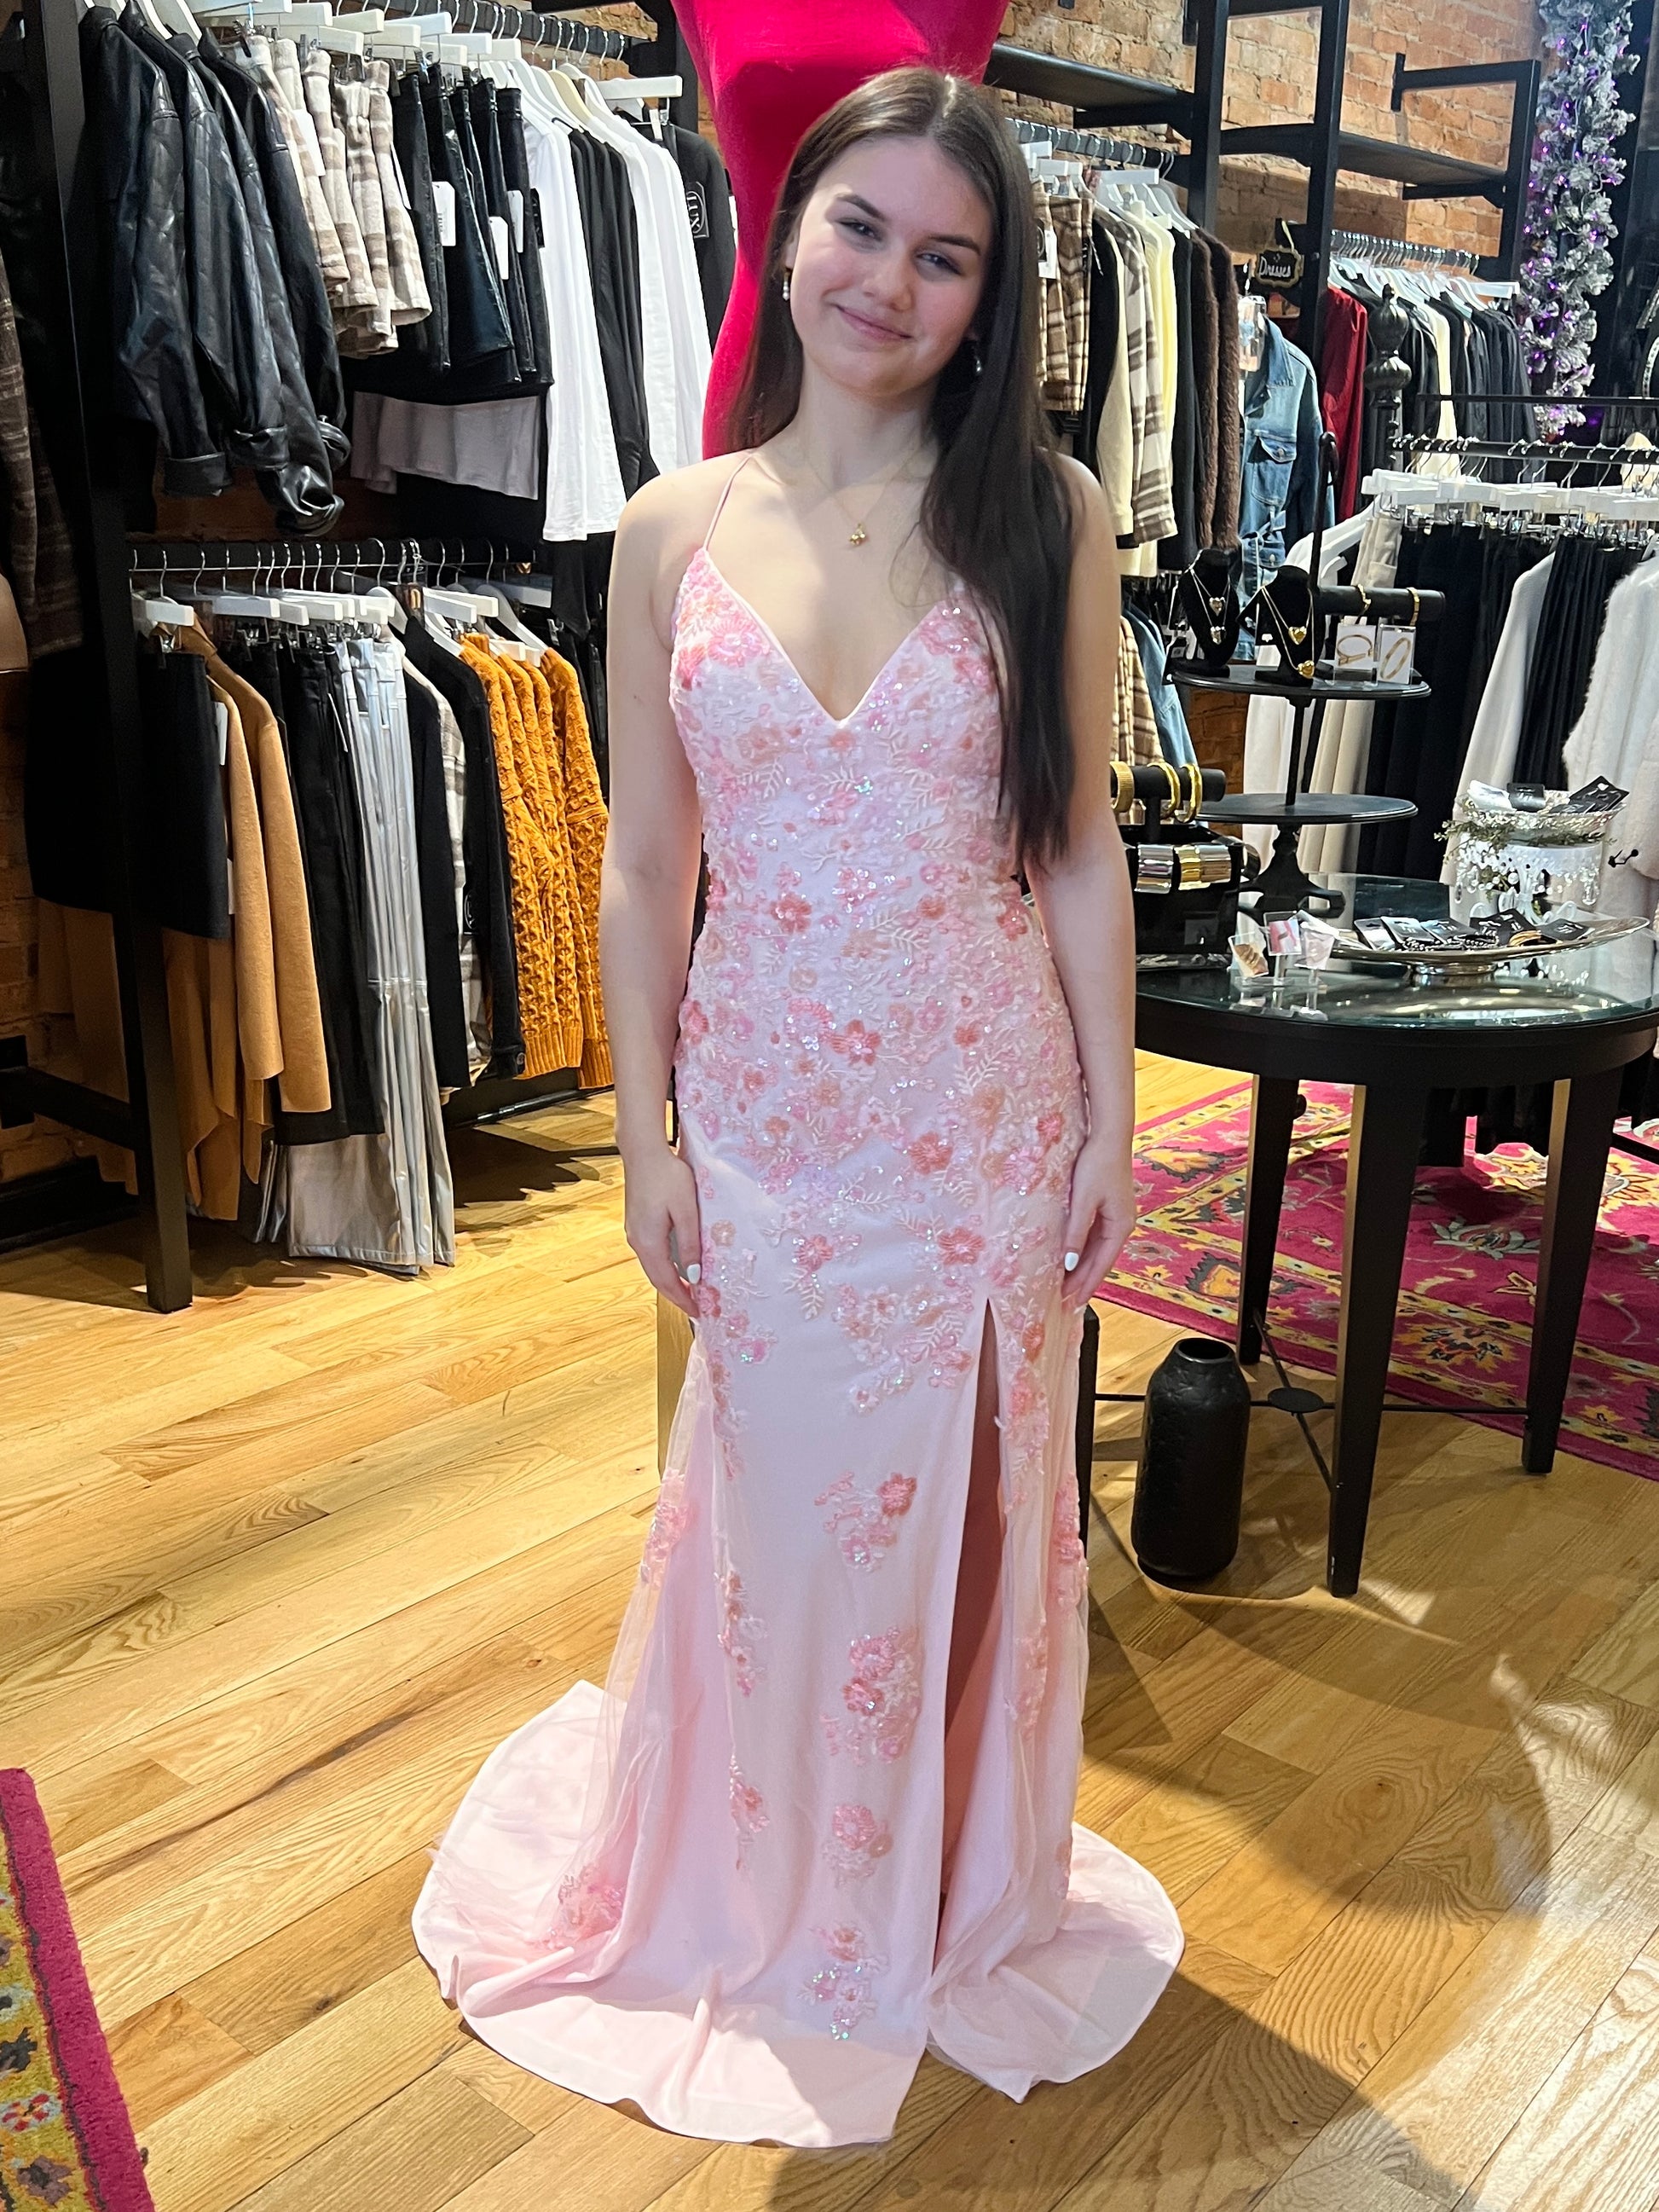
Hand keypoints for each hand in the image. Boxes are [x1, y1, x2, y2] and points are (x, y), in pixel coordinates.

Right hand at [622, 1142, 702, 1315]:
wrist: (643, 1152)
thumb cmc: (667, 1176)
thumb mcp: (686, 1211)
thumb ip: (690, 1244)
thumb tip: (694, 1276)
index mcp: (649, 1242)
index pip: (666, 1282)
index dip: (682, 1299)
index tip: (698, 1313)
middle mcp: (637, 1241)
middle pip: (657, 1279)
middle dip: (676, 1295)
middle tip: (696, 1307)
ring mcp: (634, 1232)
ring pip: (653, 1267)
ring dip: (670, 1282)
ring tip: (690, 1291)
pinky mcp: (637, 1223)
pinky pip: (651, 1254)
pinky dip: (665, 1267)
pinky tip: (677, 1266)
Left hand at [1060, 1132, 1135, 1311]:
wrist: (1110, 1136)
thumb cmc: (1096, 1165)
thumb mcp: (1083, 1200)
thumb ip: (1076, 1232)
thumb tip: (1069, 1262)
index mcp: (1120, 1227)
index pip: (1101, 1265)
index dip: (1085, 1284)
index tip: (1070, 1303)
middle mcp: (1122, 1225)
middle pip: (1100, 1261)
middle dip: (1083, 1281)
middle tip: (1065, 1301)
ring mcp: (1117, 1217)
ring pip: (1098, 1250)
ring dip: (1083, 1268)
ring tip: (1067, 1286)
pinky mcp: (1110, 1208)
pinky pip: (1096, 1237)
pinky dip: (1084, 1251)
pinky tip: (1073, 1259)